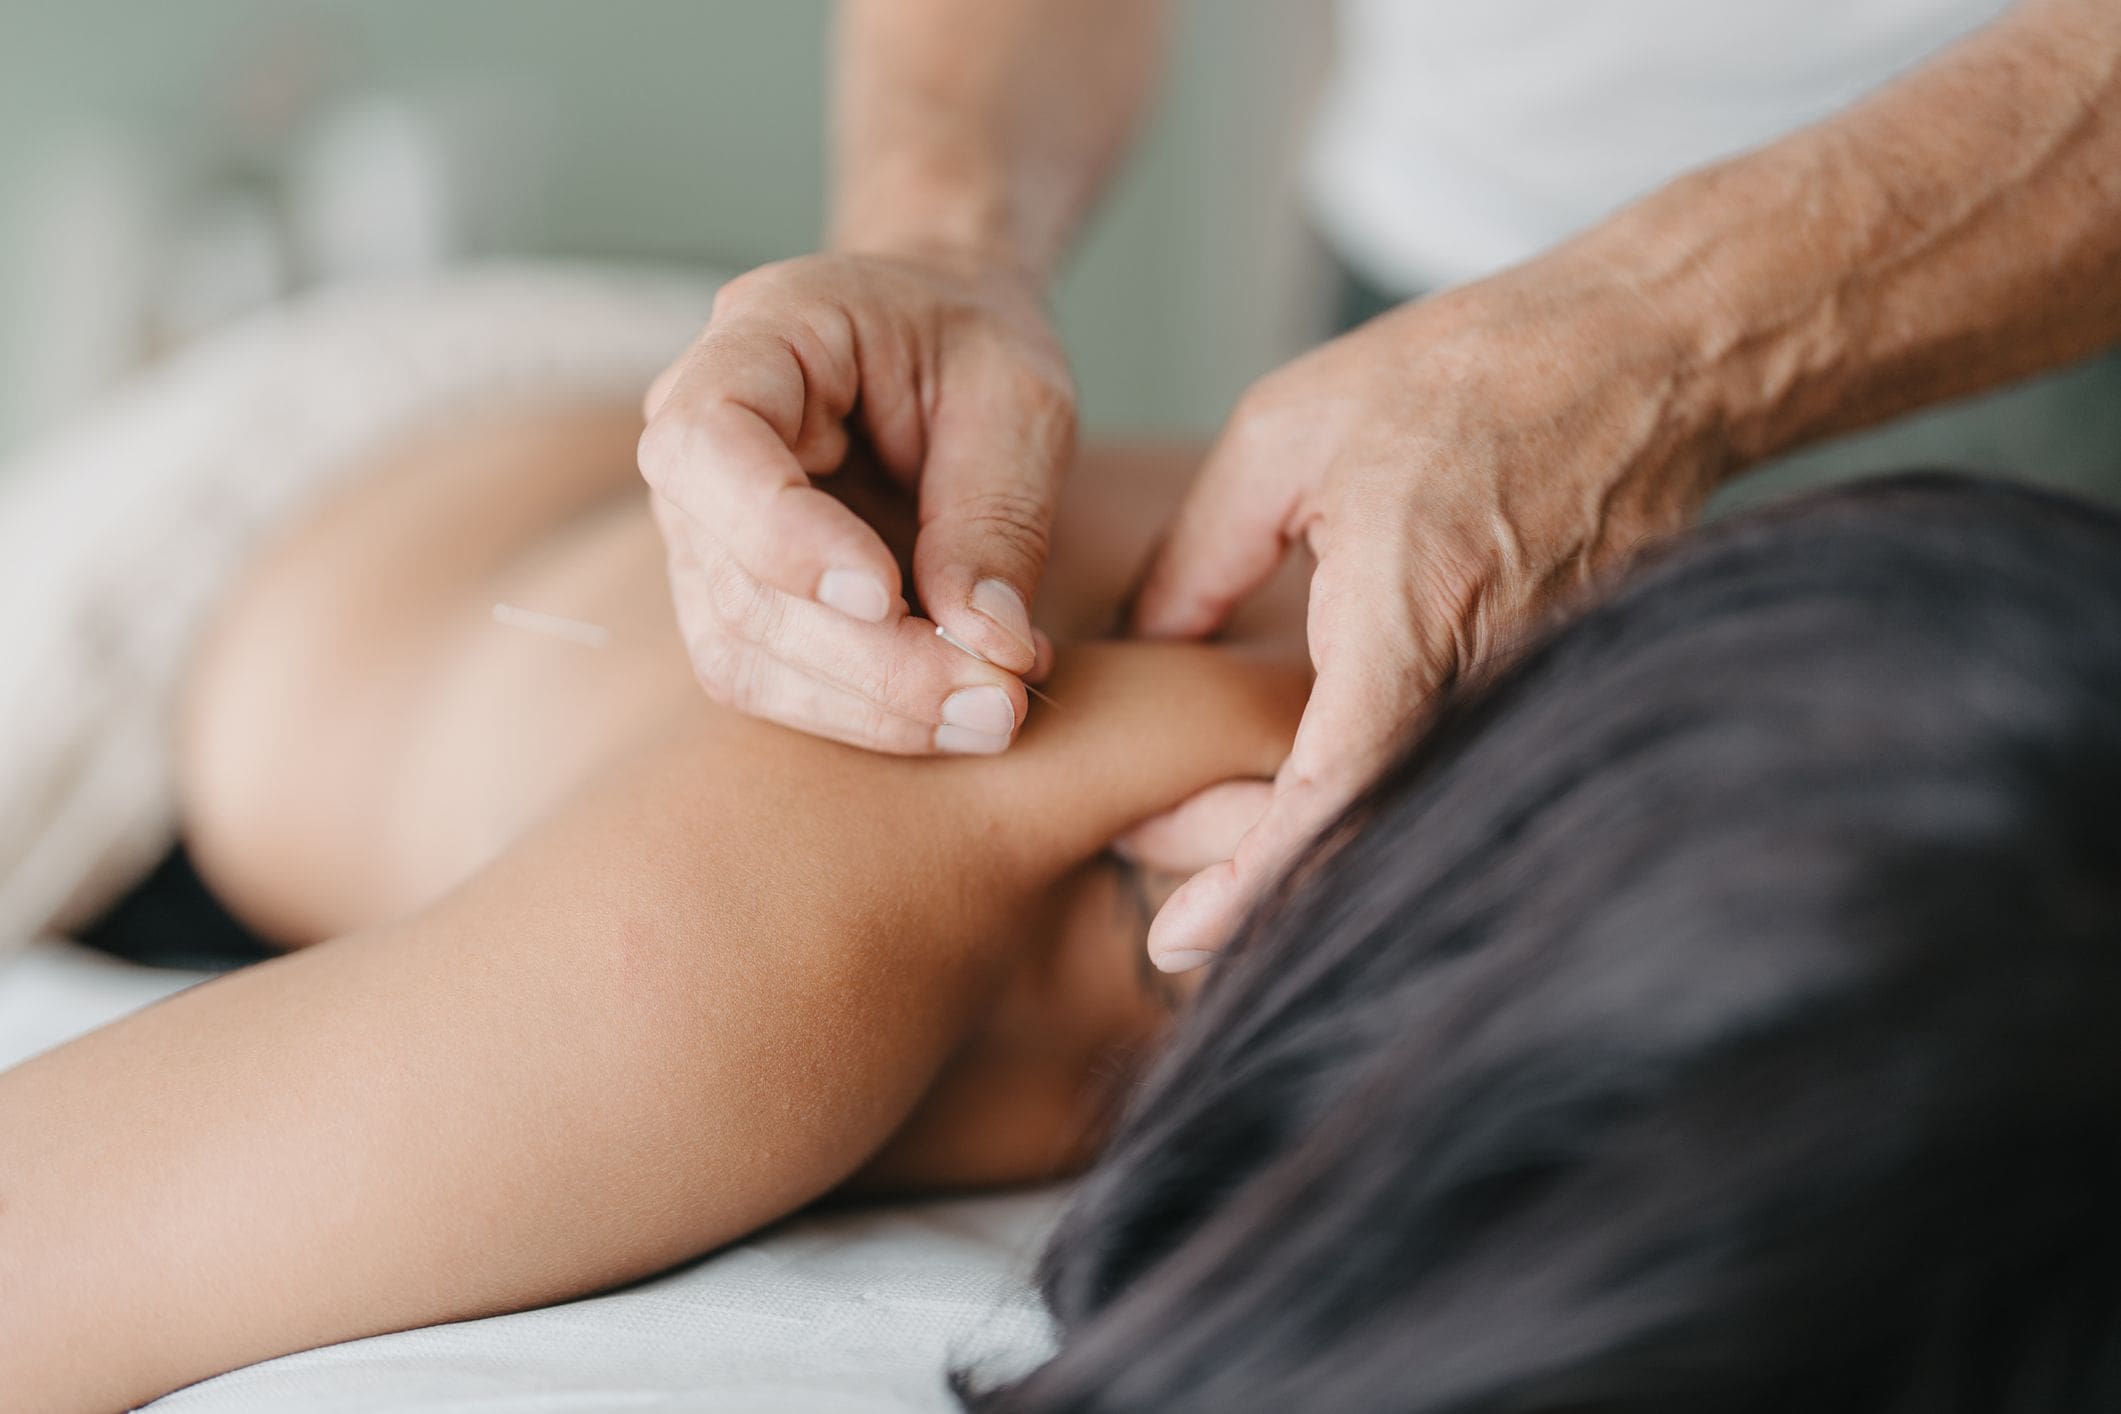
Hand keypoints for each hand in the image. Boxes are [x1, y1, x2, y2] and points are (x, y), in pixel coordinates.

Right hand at [639, 249, 1071, 753]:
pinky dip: (866, 715)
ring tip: (995, 711)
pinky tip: (957, 709)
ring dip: (874, 706)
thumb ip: (999, 513)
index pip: (707, 440)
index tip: (885, 596)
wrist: (941, 341)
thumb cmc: (974, 344)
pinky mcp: (733, 597)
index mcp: (757, 340)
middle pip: (737, 578)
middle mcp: (697, 440)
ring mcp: (703, 527)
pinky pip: (771, 681)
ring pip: (746, 650)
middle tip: (998, 698)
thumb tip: (989, 643)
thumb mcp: (1018, 400)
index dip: (781, 534)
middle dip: (872, 661)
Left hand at [1133, 253, 1720, 968]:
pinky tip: (1316, 818)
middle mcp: (1484, 677)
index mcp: (1409, 615)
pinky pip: (1459, 778)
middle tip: (1170, 910)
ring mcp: (1533, 695)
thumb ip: (1199, 557)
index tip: (1178, 940)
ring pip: (1416, 820)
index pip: (1332, 792)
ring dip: (1327, 863)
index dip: (1254, 881)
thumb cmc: (1462, 373)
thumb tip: (1140, 653)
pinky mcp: (1555, 695)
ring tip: (1222, 876)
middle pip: (1372, 836)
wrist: (1650, 357)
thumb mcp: (1284, 436)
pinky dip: (1384, 813)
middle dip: (1270, 890)